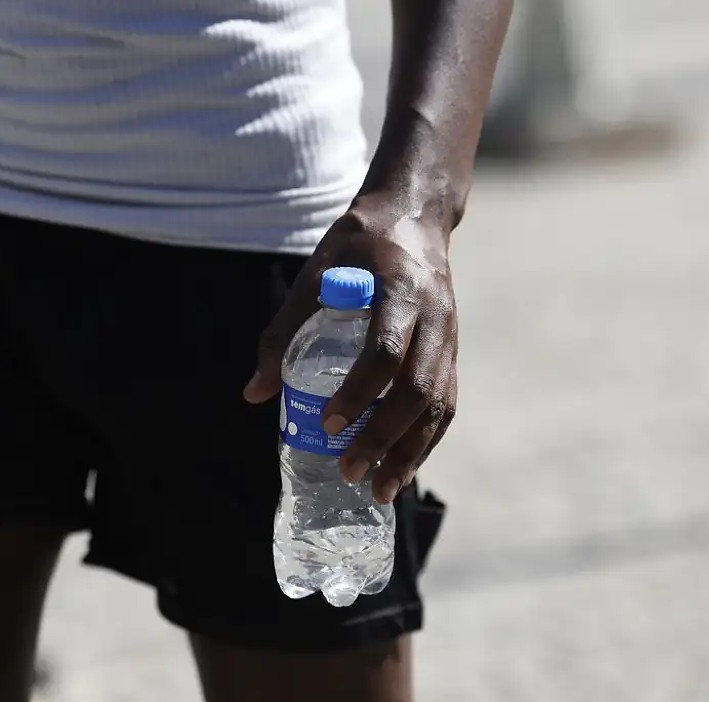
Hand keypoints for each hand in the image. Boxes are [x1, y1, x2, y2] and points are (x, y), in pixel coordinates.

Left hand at [243, 192, 458, 503]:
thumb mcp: (313, 274)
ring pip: (438, 404)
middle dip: (384, 437)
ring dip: (412, 452)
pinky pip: (445, 404)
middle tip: (349, 471)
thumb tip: (255, 394)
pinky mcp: (453, 353)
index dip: (358, 391)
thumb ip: (283, 331)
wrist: (414, 218)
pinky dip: (427, 441)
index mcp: (400, 290)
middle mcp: (434, 317)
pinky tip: (403, 469)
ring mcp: (450, 337)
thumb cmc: (357, 246)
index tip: (328, 422)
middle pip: (416, 388)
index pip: (384, 351)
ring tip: (381, 490)